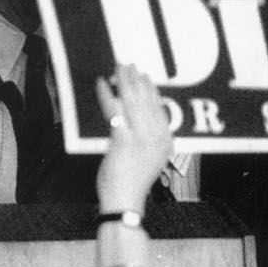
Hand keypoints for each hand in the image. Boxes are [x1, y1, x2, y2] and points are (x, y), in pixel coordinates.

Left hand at [95, 65, 172, 214]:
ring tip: (117, 67)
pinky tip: (101, 83)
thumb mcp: (146, 159)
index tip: (144, 75)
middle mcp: (157, 137)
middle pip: (147, 100)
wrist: (125, 202)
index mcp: (166, 141)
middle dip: (136, 80)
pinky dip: (106, 94)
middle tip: (129, 64)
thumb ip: (144, 139)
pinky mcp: (124, 141)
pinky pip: (114, 110)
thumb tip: (131, 119)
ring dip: (123, 81)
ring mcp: (142, 138)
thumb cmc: (131, 183)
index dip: (151, 89)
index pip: (160, 107)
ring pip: (132, 101)